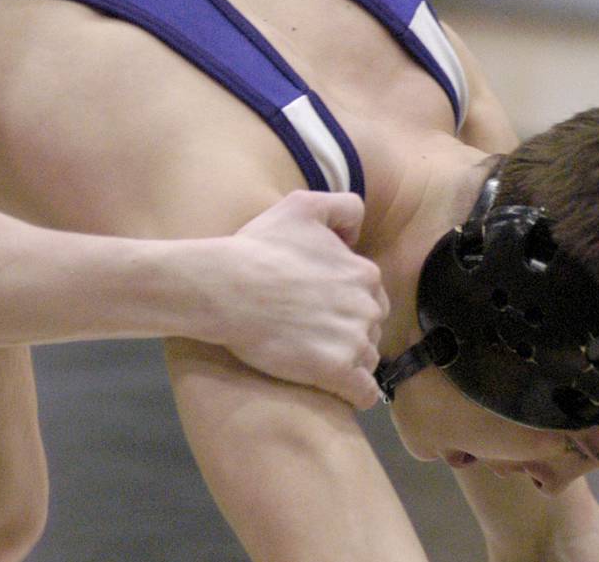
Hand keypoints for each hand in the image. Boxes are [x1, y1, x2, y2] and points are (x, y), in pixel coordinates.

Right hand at [214, 190, 385, 407]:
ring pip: (368, 358)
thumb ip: (342, 207)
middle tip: (311, 326)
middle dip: (349, 328)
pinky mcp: (337, 372)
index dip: (344, 297)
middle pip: (372, 326)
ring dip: (348, 359)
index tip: (315, 301)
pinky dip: (353, 391)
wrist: (226, 286)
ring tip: (311, 352)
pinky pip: (364, 393)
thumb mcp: (301, 206)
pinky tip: (332, 384)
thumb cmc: (258, 247)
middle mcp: (367, 306)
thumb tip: (356, 231)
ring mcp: (354, 341)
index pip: (370, 293)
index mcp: (364, 272)